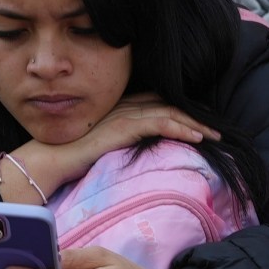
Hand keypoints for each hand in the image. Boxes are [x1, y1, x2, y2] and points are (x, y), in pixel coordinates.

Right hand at [0, 96, 218, 202]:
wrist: (49, 162)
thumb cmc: (72, 160)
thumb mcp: (105, 148)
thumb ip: (123, 144)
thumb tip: (142, 154)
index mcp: (121, 110)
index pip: (160, 105)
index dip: (184, 113)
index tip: (204, 126)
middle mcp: (123, 107)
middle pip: (169, 106)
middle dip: (196, 117)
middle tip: (218, 131)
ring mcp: (122, 115)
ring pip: (168, 112)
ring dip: (195, 123)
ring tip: (215, 136)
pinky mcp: (121, 127)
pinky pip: (157, 123)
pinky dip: (179, 128)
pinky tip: (196, 137)